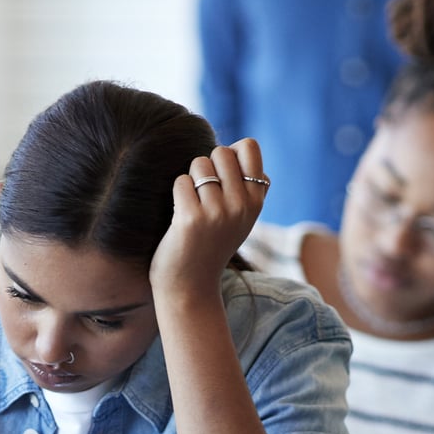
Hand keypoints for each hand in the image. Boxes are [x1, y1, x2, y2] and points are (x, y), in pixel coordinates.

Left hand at [150, 139, 269, 305]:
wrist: (191, 286)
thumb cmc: (211, 245)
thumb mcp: (241, 217)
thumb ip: (245, 186)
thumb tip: (238, 148)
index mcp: (256, 202)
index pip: (249, 147)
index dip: (231, 153)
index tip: (222, 175)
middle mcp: (241, 205)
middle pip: (221, 152)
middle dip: (207, 166)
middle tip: (203, 194)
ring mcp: (218, 212)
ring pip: (199, 164)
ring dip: (191, 180)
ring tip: (193, 206)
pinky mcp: (191, 219)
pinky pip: (181, 182)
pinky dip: (177, 194)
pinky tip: (181, 216)